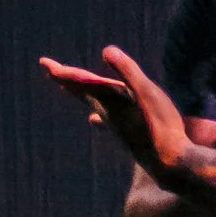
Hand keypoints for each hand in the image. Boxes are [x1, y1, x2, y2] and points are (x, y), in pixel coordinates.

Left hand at [39, 50, 180, 171]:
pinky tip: (94, 120)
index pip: (81, 83)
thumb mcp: (147, 94)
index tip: (44, 64)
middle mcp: (109, 115)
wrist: (171, 166)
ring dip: (81, 93)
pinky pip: (106, 119)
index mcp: (110, 103)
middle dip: (67, 80)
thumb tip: (106, 50)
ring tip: (67, 87)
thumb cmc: (161, 127)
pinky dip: (97, 113)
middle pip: (83, 93)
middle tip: (50, 70)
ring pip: (93, 105)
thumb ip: (128, 72)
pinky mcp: (127, 135)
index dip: (63, 73)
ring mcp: (117, 127)